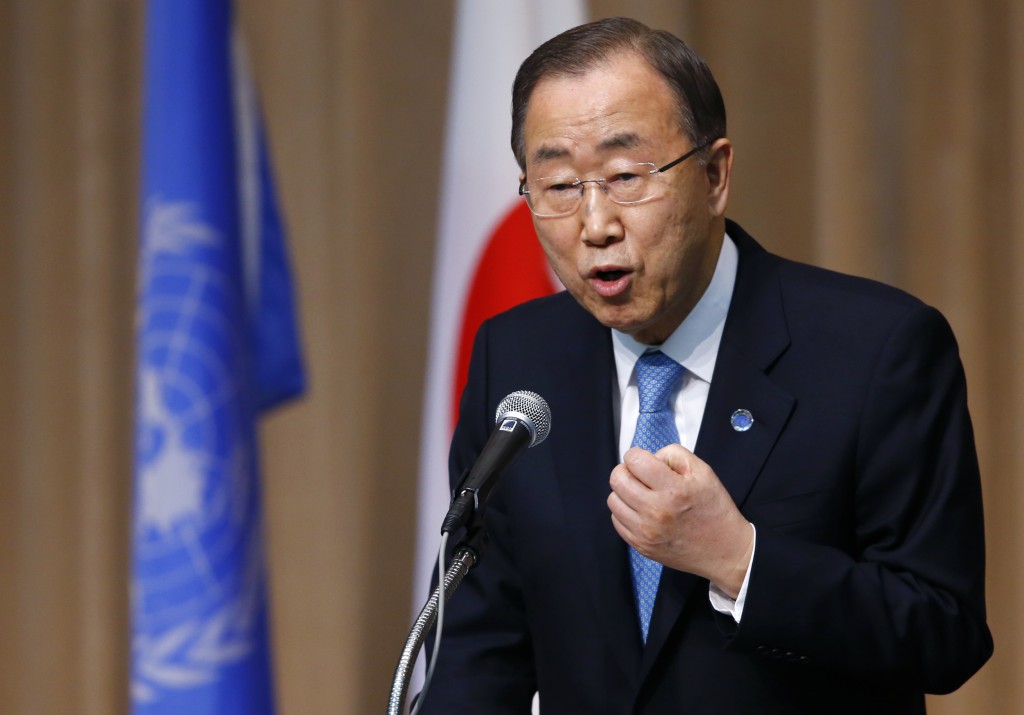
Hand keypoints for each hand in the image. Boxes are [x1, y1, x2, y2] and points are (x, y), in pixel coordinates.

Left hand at [608, 444, 753, 597]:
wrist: (724, 551)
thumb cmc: (714, 508)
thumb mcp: (703, 472)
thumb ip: (673, 455)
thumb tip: (649, 457)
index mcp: (673, 490)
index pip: (634, 461)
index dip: (637, 455)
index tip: (645, 461)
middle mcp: (655, 512)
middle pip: (617, 479)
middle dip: (626, 471)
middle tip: (640, 475)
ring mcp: (645, 532)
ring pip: (613, 500)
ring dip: (624, 492)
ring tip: (642, 494)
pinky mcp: (641, 546)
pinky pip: (617, 521)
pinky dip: (626, 512)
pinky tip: (642, 511)